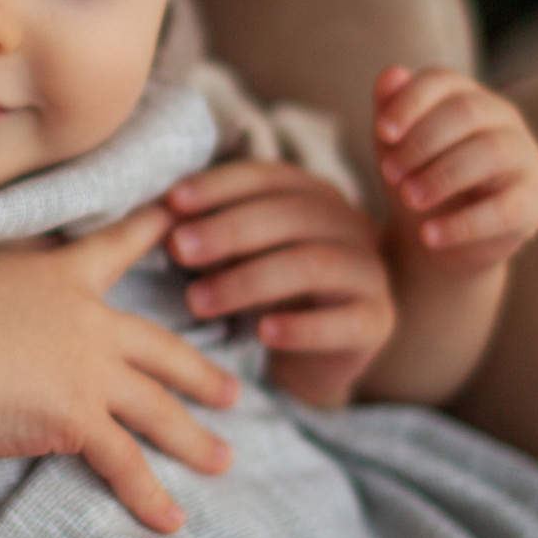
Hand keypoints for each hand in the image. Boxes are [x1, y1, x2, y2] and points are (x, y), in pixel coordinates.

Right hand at [0, 203, 241, 533]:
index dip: (150, 230)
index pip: (114, 246)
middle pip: (160, 348)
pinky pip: (125, 461)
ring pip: (157, 408)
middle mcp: (86, 318)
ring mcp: (87, 368)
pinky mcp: (75, 416)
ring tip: (223, 460)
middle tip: (231, 391)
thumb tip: (1, 283)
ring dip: (193, 439)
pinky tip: (171, 520)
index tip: (178, 217)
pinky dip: (149, 495)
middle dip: (200, 373)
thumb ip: (2, 276)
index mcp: (57, 275)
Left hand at [164, 160, 395, 409]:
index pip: (267, 177)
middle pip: (291, 215)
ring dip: (249, 280)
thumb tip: (160, 219)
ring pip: (313, 263)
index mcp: (313, 195)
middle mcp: (349, 223)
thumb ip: (211, 234)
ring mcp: (369, 271)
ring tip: (198, 301)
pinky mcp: (378, 320)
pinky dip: (302, 326)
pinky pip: (344, 320)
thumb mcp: (237, 257)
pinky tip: (264, 334)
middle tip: (177, 250)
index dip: (220, 186)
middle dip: (228, 229)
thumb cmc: (267, 295)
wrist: (314, 359)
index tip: (172, 201)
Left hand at [372, 67, 537, 274]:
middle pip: (466, 112)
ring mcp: (525, 157)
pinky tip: (429, 236)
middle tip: (390, 174)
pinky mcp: (534, 200)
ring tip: (408, 200)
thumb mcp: (395, 147)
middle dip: (422, 142)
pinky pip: (504, 207)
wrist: (436, 239)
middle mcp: (503, 119)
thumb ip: (389, 110)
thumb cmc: (415, 179)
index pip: (442, 80)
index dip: (411, 102)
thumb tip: (390, 74)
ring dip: (441, 176)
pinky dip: (462, 224)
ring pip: (490, 152)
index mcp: (467, 96)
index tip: (383, 132)